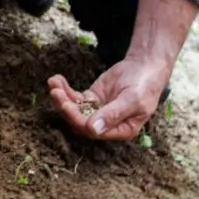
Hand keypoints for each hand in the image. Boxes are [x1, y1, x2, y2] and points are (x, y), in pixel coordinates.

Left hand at [48, 55, 171, 140]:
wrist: (144, 66)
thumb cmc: (144, 85)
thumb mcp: (132, 100)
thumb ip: (113, 114)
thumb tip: (93, 130)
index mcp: (121, 130)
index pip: (94, 131)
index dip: (78, 119)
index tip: (66, 104)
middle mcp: (107, 124)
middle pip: (80, 121)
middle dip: (66, 107)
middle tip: (55, 92)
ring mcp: (97, 110)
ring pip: (75, 109)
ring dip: (62, 98)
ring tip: (53, 83)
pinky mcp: (92, 98)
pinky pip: (75, 98)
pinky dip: (65, 89)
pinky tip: (56, 79)